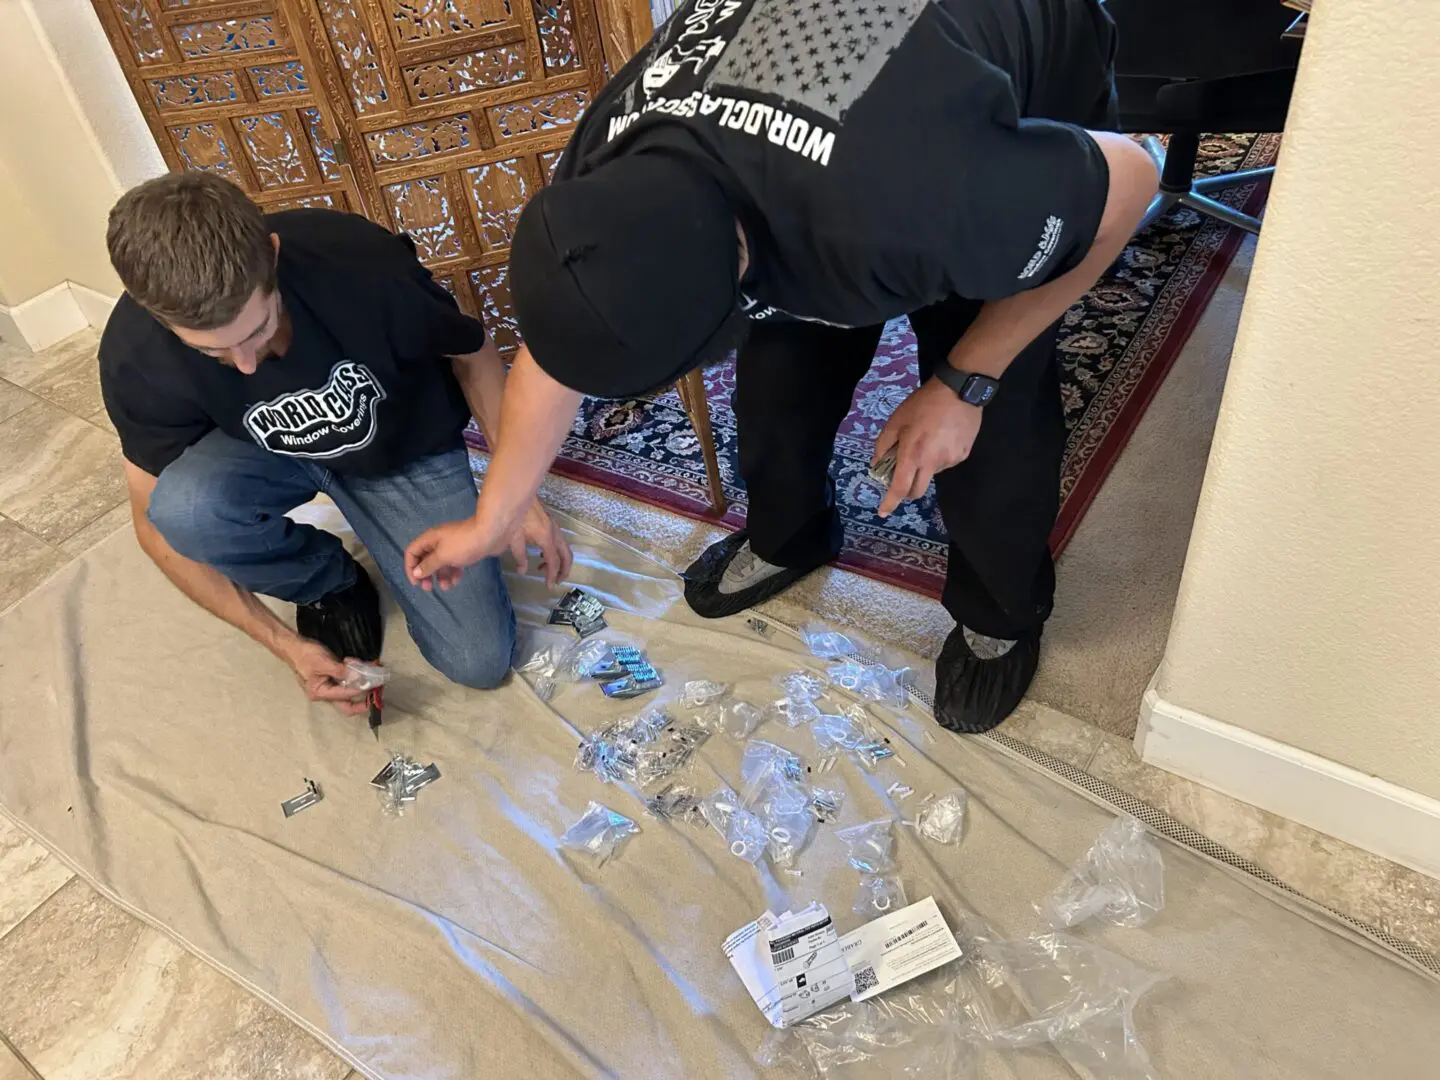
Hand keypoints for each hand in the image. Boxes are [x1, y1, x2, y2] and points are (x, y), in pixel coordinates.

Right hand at [281, 636, 368, 715]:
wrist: (295, 648)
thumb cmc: (306, 655)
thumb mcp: (324, 662)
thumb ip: (340, 671)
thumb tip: (357, 677)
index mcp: (320, 692)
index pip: (344, 695)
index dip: (359, 689)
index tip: (371, 684)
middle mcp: (324, 694)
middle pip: (346, 705)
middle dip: (361, 703)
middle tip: (375, 696)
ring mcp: (327, 689)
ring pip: (347, 694)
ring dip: (359, 688)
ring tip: (370, 679)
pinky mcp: (330, 681)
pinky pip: (345, 685)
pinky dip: (354, 679)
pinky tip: (360, 670)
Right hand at [404, 515, 501, 591]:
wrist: (491, 533)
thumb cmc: (463, 544)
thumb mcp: (443, 556)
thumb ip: (428, 565)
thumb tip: (416, 572)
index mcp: (430, 538)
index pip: (412, 552)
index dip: (410, 567)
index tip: (416, 582)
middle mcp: (438, 541)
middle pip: (425, 559)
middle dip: (426, 574)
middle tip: (429, 588)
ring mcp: (452, 545)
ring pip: (440, 563)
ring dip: (441, 576)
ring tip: (446, 587)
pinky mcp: (464, 550)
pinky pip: (453, 563)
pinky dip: (453, 572)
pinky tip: (457, 580)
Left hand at [509, 500, 573, 586]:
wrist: (513, 494)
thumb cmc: (512, 516)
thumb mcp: (514, 539)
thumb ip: (520, 557)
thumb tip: (523, 571)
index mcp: (546, 538)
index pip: (554, 562)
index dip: (553, 576)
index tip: (550, 587)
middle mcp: (554, 532)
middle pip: (566, 555)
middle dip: (564, 570)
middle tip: (557, 581)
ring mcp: (553, 526)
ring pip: (563, 547)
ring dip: (558, 560)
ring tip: (544, 569)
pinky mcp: (549, 522)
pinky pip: (557, 540)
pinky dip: (554, 551)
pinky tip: (541, 553)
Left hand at [873, 379, 982, 517]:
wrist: (960, 391)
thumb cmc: (923, 404)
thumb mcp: (896, 421)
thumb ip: (883, 445)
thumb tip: (877, 465)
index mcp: (913, 454)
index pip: (900, 487)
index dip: (890, 502)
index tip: (883, 512)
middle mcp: (932, 463)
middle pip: (917, 490)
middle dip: (907, 490)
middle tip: (902, 476)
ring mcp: (950, 461)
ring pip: (932, 474)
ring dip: (924, 466)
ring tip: (927, 441)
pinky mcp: (963, 455)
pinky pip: (946, 463)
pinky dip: (938, 457)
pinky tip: (941, 438)